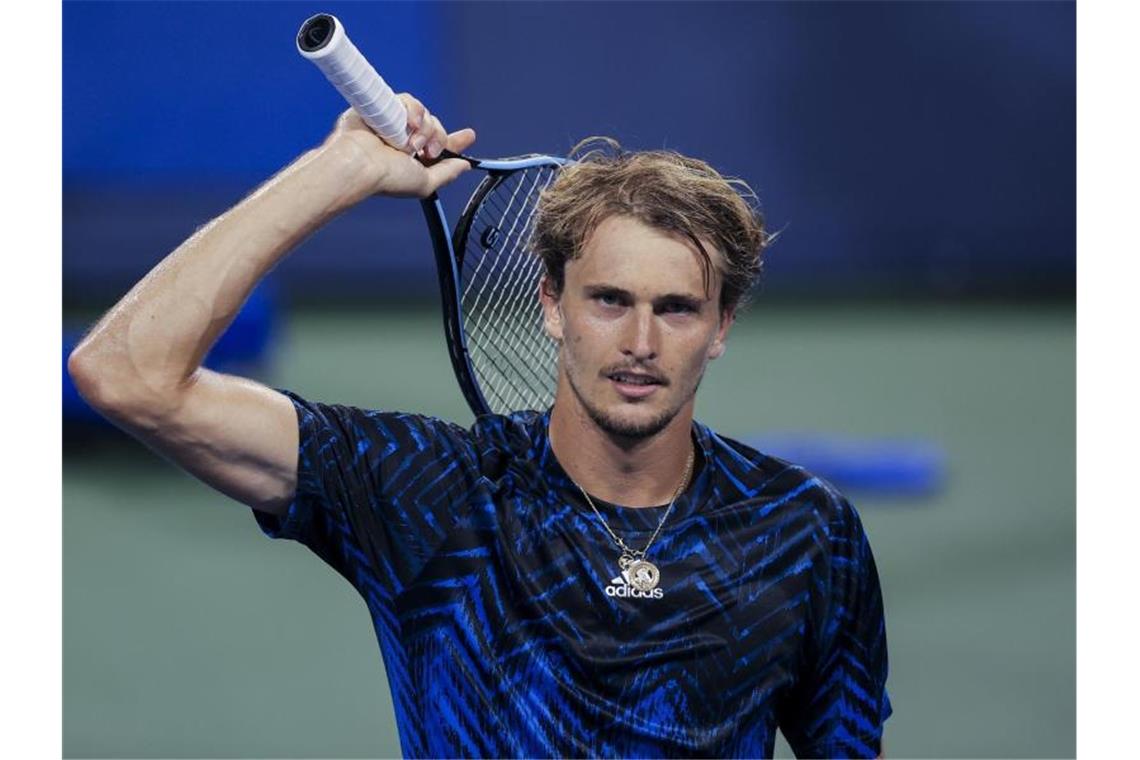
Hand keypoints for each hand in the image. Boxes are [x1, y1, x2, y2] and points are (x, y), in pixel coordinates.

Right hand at [323, 93, 477, 198]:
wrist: (362, 163)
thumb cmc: (388, 178)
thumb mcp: (426, 183)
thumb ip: (447, 173)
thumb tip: (465, 166)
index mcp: (414, 158)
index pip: (440, 145)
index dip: (456, 141)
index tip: (469, 136)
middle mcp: (405, 140)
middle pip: (436, 128)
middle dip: (438, 139)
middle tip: (428, 152)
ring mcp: (396, 123)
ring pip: (426, 114)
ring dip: (425, 129)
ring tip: (411, 144)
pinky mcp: (386, 107)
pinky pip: (410, 101)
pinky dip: (414, 111)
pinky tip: (407, 125)